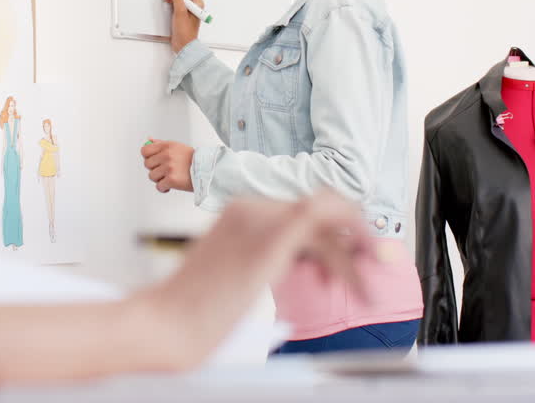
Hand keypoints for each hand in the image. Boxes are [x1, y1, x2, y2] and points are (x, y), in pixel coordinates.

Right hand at [133, 192, 375, 369]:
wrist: (162, 325)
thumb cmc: (188, 313)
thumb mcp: (232, 278)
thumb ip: (262, 263)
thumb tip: (303, 269)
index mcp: (240, 213)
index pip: (302, 210)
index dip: (335, 231)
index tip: (352, 255)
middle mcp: (251, 209)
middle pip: (320, 211)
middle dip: (353, 235)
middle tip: (372, 261)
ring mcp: (259, 220)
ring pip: (328, 220)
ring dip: (356, 246)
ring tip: (368, 282)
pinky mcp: (269, 240)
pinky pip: (323, 225)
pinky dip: (349, 245)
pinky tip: (359, 271)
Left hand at [141, 140, 193, 192]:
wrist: (206, 171)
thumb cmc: (191, 160)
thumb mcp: (176, 146)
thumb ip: (160, 144)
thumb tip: (148, 140)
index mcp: (167, 146)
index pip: (145, 151)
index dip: (148, 157)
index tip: (154, 162)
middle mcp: (167, 155)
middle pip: (147, 164)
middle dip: (154, 169)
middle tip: (164, 171)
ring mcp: (169, 167)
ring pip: (152, 176)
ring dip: (159, 179)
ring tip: (169, 177)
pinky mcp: (172, 179)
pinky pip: (159, 186)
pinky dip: (164, 188)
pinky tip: (171, 185)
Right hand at [165, 0, 203, 53]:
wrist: (184, 45)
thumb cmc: (185, 33)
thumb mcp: (180, 13)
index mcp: (198, 3)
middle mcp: (194, 5)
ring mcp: (188, 9)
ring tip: (167, 0)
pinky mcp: (183, 13)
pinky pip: (178, 3)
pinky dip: (172, 2)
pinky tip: (168, 5)